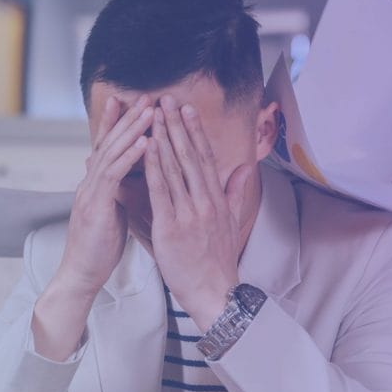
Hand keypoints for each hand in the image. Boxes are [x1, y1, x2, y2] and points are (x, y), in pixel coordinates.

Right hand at [54, 94, 153, 299]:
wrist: (81, 274)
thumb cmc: (99, 248)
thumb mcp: (112, 213)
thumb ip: (119, 193)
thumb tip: (132, 180)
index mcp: (96, 185)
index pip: (107, 147)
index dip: (117, 124)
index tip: (130, 103)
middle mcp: (90, 183)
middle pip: (109, 142)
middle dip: (125, 118)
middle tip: (143, 96)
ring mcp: (91, 192)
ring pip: (111, 152)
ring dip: (131, 130)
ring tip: (150, 111)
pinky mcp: (96, 205)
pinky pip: (114, 175)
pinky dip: (130, 156)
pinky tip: (145, 143)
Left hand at [144, 95, 250, 330]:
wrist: (214, 292)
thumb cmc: (218, 261)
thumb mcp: (233, 223)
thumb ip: (236, 193)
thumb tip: (243, 169)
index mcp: (217, 199)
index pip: (204, 158)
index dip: (195, 131)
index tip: (187, 109)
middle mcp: (205, 201)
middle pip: (190, 155)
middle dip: (178, 125)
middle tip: (167, 99)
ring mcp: (189, 213)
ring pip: (175, 168)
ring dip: (164, 138)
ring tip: (154, 115)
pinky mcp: (172, 227)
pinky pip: (161, 191)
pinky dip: (154, 167)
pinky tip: (147, 148)